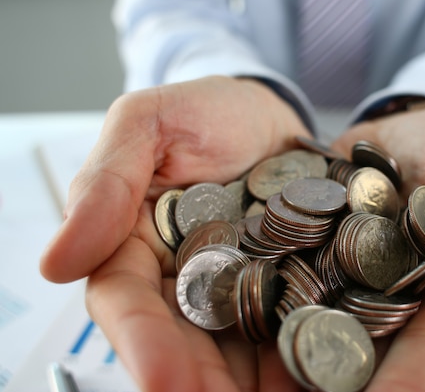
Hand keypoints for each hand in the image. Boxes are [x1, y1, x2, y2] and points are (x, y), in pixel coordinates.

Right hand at [40, 76, 312, 391]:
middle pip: (184, 342)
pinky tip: (318, 375)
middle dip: (200, 381)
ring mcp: (239, 288)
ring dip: (248, 382)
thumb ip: (105, 182)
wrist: (271, 113)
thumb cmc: (206, 110)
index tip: (163, 380)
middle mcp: (185, 279)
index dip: (142, 344)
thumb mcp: (148, 123)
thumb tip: (56, 262)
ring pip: (235, 348)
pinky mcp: (287, 286)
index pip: (127, 304)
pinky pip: (290, 324)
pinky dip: (299, 353)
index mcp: (138, 246)